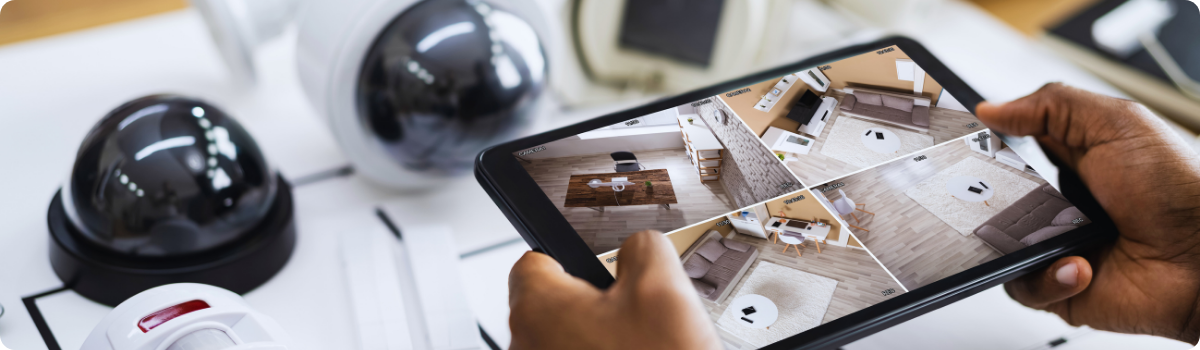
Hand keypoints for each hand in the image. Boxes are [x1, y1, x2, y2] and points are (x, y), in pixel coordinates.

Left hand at [508, 230, 721, 349]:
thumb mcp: (663, 289)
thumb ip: (641, 247)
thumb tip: (636, 247)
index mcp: (538, 310)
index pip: (534, 261)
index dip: (571, 257)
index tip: (595, 264)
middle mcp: (526, 349)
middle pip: (553, 307)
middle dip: (595, 306)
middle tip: (637, 316)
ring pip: (567, 344)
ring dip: (601, 342)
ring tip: (645, 349)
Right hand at [975, 83, 1199, 342]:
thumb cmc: (1183, 191)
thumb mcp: (1118, 123)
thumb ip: (1051, 105)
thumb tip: (992, 108)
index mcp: (1069, 159)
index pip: (1007, 148)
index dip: (985, 146)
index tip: (973, 146)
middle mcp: (1058, 202)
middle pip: (991, 197)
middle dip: (991, 198)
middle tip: (1010, 197)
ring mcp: (1054, 244)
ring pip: (996, 245)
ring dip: (1023, 242)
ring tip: (1062, 238)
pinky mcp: (1056, 285)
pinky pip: (1021, 285)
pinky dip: (1047, 278)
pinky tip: (1080, 266)